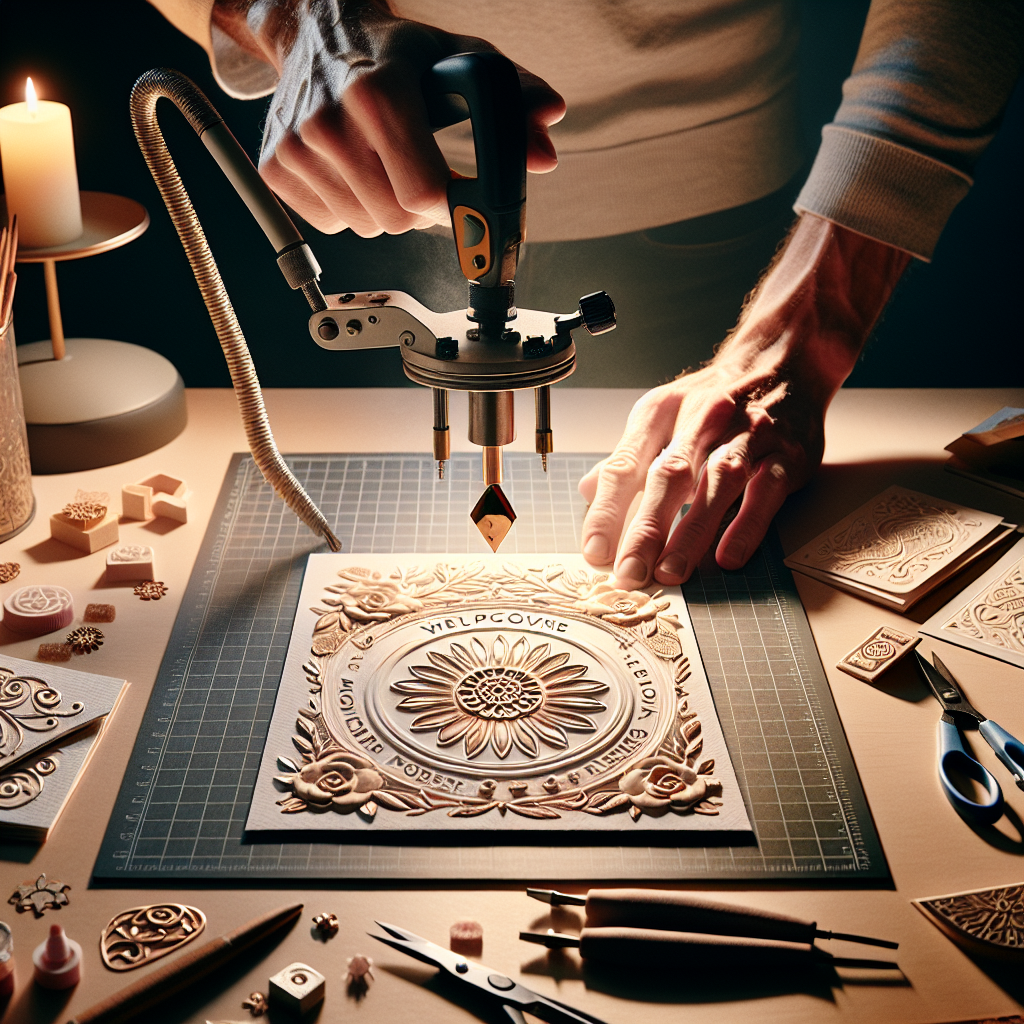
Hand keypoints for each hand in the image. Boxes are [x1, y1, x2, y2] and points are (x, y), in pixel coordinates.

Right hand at [213, 0, 564, 236]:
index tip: (464, 202)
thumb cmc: (395, 52)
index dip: (452, 209)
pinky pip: (334, 223)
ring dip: (387, 209)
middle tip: (422, 172)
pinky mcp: (276, 169)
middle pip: (397, 219)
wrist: (316, 31)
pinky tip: (354, 168)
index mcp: (378, 93)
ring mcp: (297, 149)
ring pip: (368, 227)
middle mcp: (330, 122)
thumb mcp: (458, 62)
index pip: (423, 193)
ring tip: (385, 162)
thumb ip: (511, 101)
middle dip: (421, 209)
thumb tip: (545, 151)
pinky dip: (352, 208)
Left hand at [579, 214, 910, 587]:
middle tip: (628, 573)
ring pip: (716, 484)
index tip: (594, 552)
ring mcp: (747, 435)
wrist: (784, 358)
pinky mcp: (787, 454)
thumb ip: (628, 457)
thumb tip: (587, 491)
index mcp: (660, 412)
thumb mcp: (662, 416)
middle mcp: (702, 419)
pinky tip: (729, 557)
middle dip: (645, 529)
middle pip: (668, 477)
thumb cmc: (713, 399)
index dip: (607, 511)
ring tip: (671, 572)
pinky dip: (746, 525)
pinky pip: (765, 491)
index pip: (626, 465)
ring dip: (691, 531)